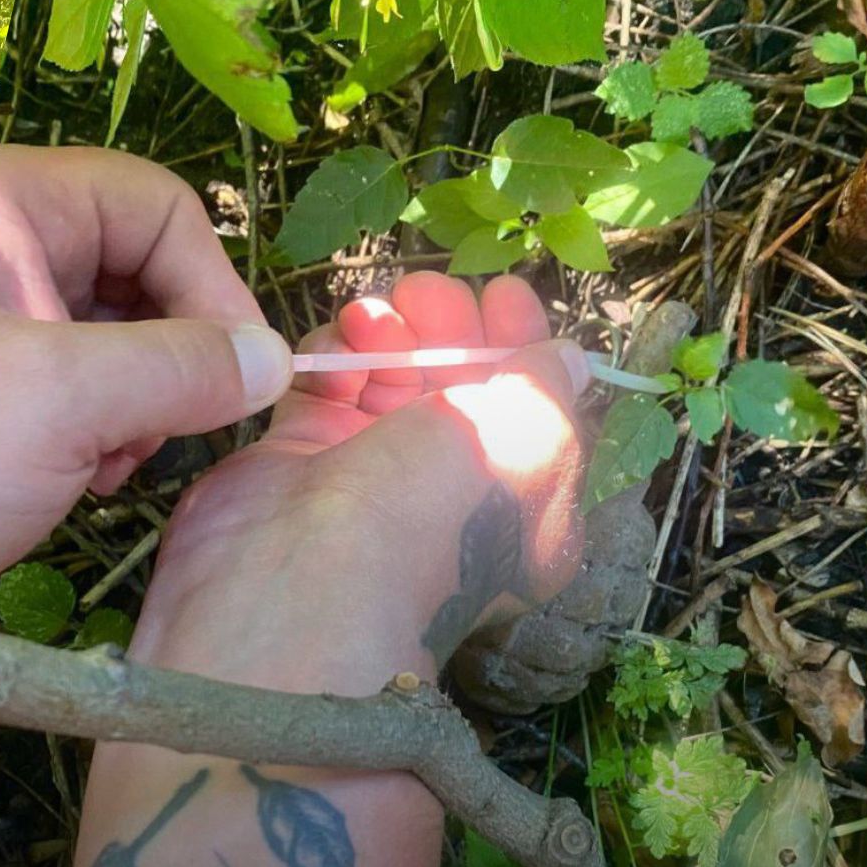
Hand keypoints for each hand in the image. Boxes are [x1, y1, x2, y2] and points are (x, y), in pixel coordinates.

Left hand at [0, 145, 294, 613]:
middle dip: (174, 349)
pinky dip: (105, 430)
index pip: (147, 203)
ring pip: (117, 334)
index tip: (245, 367)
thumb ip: (181, 366)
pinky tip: (87, 479)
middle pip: (137, 267)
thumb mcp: (62, 400)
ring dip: (140, 401)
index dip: (209, 279)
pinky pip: (80, 386)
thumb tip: (274, 361)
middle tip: (174, 424)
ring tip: (111, 462)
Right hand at [132, 271, 590, 684]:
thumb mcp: (529, 438)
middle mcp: (449, 491)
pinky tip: (339, 344)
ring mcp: (370, 471)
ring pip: (389, 373)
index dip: (522, 343)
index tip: (500, 292)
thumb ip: (549, 385)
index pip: (531, 408)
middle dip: (450, 326)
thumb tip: (567, 357)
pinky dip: (332, 354)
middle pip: (457, 382)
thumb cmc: (439, 510)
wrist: (305, 574)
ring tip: (376, 313)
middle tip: (429, 292)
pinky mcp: (299, 453)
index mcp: (522, 507)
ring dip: (389, 330)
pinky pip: (325, 383)